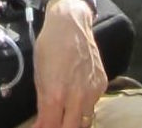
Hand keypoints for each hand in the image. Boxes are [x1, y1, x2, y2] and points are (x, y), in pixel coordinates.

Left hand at [33, 0, 106, 127]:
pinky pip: (93, 104)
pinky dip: (84, 107)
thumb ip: (43, 103)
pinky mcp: (102, 85)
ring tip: (66, 117)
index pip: (52, 126)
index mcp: (56, 94)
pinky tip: (77, 100)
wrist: (71, 24)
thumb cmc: (49, 47)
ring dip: (74, 121)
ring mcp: (93, 91)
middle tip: (54, 124)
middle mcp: (78, 97)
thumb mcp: (39, 75)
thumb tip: (42, 123)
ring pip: (85, 120)